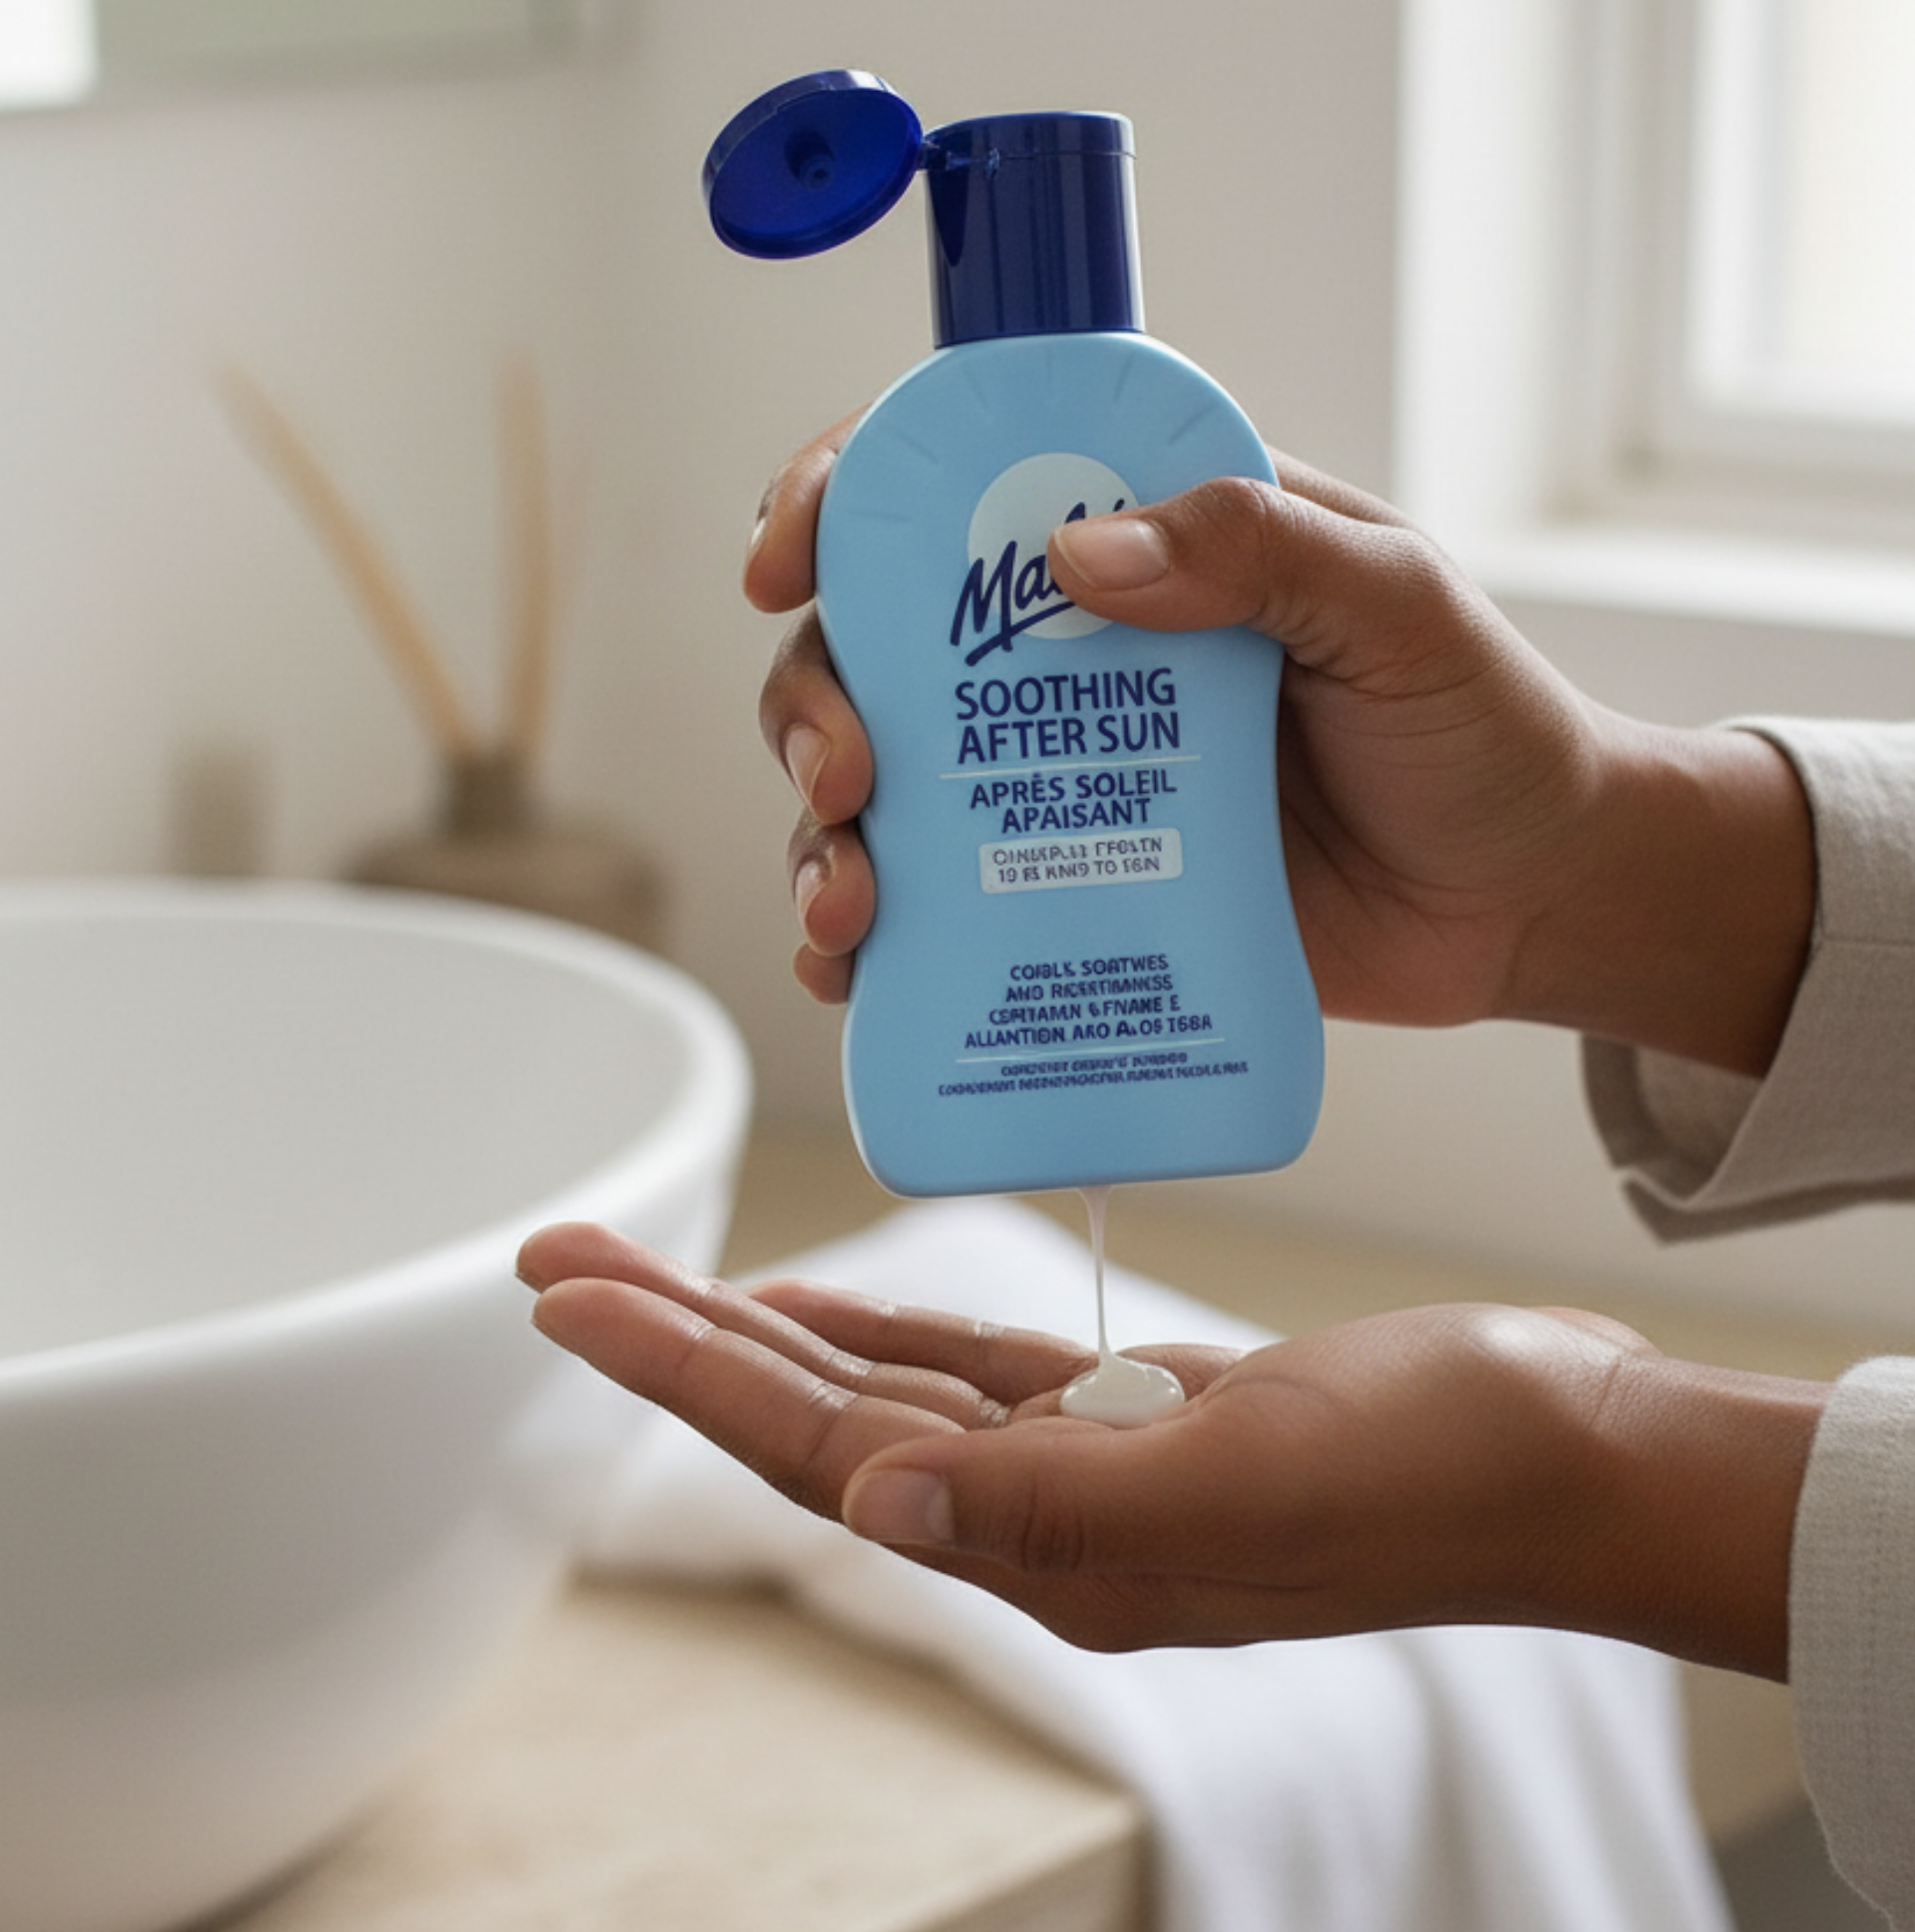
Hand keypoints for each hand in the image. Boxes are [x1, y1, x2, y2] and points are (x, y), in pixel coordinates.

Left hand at [519, 1221, 1823, 1676]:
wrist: (1569, 1455)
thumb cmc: (1436, 1469)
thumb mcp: (1249, 1484)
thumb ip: (1056, 1502)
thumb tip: (876, 1497)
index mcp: (1057, 1550)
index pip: (823, 1451)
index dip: (686, 1374)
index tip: (572, 1299)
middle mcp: (1049, 1519)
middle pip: (821, 1417)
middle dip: (681, 1339)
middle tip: (559, 1264)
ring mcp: (1094, 1467)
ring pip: (886, 1388)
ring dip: (765, 1331)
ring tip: (653, 1276)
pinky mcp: (1145, 1413)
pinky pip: (979, 1372)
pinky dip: (891, 1329)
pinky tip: (825, 1304)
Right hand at [747, 431, 1812, 1074]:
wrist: (1529, 904)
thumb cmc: (1482, 731)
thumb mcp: (1397, 607)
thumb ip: (1262, 547)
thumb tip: (1076, 549)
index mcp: (1145, 536)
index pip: (960, 477)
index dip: (848, 495)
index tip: (790, 553)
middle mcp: (1073, 651)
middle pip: (879, 643)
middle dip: (816, 698)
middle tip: (847, 771)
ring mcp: (1059, 776)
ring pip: (878, 781)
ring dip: (818, 831)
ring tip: (848, 899)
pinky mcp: (1068, 893)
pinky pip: (931, 911)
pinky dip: (863, 939)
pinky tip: (849, 968)